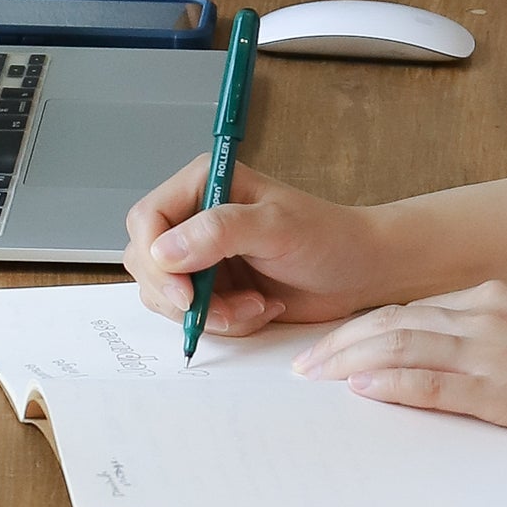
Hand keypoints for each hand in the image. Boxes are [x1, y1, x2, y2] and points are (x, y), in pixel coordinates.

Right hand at [123, 159, 387, 336]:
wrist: (359, 272)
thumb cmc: (328, 238)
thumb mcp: (277, 227)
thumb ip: (220, 231)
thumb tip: (165, 251)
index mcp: (204, 184)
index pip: (147, 219)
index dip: (157, 259)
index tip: (185, 292)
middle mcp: (195, 217)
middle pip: (147, 262)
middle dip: (183, 295)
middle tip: (223, 308)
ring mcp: (201, 256)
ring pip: (167, 295)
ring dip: (210, 312)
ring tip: (255, 305)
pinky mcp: (213, 287)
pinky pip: (193, 315)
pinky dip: (226, 322)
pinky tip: (260, 308)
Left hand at [294, 281, 506, 443]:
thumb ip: (497, 333)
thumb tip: (452, 351)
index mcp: (496, 296)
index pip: (410, 308)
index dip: (362, 326)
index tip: (331, 343)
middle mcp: (487, 313)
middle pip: (391, 321)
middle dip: (339, 342)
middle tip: (301, 362)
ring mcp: (494, 351)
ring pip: (400, 346)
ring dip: (348, 363)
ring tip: (313, 377)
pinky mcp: (506, 392)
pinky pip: (433, 384)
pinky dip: (390, 385)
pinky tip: (361, 389)